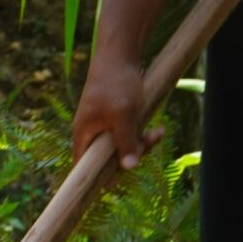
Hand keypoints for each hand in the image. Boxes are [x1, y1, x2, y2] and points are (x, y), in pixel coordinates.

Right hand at [70, 55, 161, 169]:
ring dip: (142, 143)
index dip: (97, 179)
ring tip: (158, 133)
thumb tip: (129, 168)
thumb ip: (125, 142)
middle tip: (148, 144)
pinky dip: (143, 133)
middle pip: (108, 159)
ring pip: (123, 146)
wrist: (120, 54)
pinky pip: (130, 133)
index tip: (115, 186)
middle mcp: (91, 132)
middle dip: (130, 156)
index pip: (84, 168)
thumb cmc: (116, 84)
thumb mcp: (123, 115)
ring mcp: (104, 124)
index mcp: (84, 134)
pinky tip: (158, 128)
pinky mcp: (117, 117)